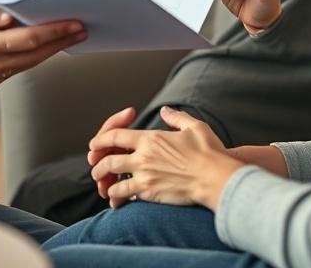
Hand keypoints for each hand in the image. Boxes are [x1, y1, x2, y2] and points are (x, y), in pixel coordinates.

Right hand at [0, 3, 85, 88]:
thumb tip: (14, 17)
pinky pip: (20, 67)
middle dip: (61, 42)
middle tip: (82, 30)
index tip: (74, 25)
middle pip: (36, 54)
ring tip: (71, 37)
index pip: (30, 39)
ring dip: (52, 50)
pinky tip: (46, 46)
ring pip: (31, 63)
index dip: (55, 32)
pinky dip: (35, 56)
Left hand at [89, 106, 240, 209]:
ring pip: (113, 179)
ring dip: (105, 182)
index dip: (101, 139)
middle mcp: (143, 157)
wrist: (216, 179)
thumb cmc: (209, 153)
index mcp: (151, 139)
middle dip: (99, 164)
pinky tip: (118, 199)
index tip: (94, 145)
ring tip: (103, 186)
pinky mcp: (150, 193)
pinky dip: (118, 196)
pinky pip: (126, 194)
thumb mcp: (194, 127)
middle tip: (95, 168)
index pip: (116, 135)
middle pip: (110, 159)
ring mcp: (145, 176)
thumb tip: (165, 110)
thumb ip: (176, 117)